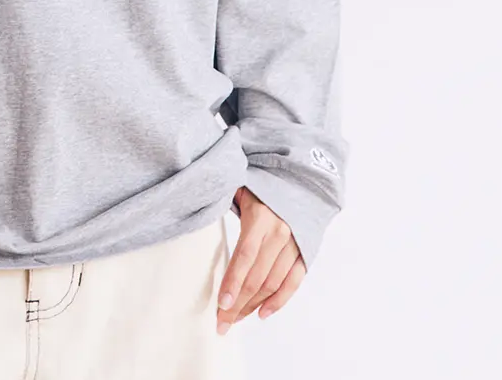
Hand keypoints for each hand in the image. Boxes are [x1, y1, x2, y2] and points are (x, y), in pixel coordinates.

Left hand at [215, 185, 304, 332]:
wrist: (301, 179)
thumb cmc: (262, 184)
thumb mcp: (240, 186)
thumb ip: (222, 199)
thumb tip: (196, 207)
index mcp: (261, 217)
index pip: (245, 255)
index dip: (233, 281)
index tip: (221, 304)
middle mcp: (280, 233)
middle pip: (257, 277)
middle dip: (237, 303)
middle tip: (221, 322)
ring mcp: (295, 245)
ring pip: (273, 284)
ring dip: (253, 306)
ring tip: (234, 319)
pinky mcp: (305, 253)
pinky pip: (293, 283)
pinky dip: (279, 301)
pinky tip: (262, 313)